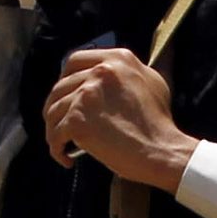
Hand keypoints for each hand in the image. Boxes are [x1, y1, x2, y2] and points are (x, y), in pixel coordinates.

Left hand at [43, 46, 195, 191]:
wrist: (162, 150)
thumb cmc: (159, 123)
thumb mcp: (153, 82)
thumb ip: (129, 72)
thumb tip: (110, 72)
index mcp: (118, 59)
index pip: (76, 60)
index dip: (64, 77)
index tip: (64, 93)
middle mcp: (100, 71)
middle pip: (61, 86)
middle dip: (55, 105)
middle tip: (60, 122)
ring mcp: (87, 94)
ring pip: (54, 110)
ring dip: (54, 129)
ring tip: (63, 143)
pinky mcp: (77, 119)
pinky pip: (55, 134)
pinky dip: (56, 148)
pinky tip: (66, 158)